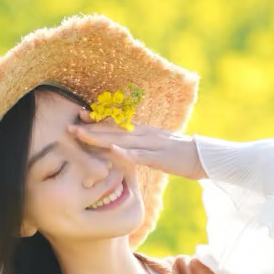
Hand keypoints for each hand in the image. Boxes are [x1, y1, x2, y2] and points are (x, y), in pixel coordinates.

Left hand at [68, 106, 205, 180]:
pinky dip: (125, 153)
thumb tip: (123, 149)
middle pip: (114, 130)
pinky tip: (112, 150)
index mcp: (144, 132)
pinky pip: (140, 155)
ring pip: (121, 139)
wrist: (204, 158)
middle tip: (69, 126)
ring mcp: (152, 144)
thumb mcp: (156, 149)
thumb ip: (140, 147)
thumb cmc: (179, 156)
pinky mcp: (160, 157)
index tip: (79, 115)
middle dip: (90, 128)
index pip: (117, 124)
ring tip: (81, 135)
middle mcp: (145, 134)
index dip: (97, 120)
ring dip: (100, 137)